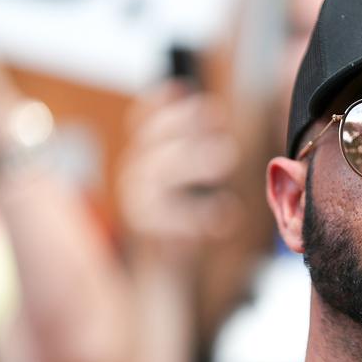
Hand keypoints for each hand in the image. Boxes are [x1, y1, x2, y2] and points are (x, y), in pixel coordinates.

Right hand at [118, 83, 240, 269]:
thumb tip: (210, 109)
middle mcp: (132, 176)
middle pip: (153, 141)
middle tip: (218, 112)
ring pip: (160, 173)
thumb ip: (186, 150)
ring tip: (227, 155)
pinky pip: (172, 219)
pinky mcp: (146, 233)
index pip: (140, 123)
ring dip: (194, 160)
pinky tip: (228, 212)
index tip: (182, 86)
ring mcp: (136, 204)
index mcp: (141, 159)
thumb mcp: (179, 182)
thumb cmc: (176, 223)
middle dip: (184, 123)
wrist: (158, 275)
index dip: (157, 103)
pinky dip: (202, 215)